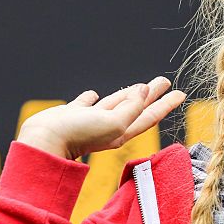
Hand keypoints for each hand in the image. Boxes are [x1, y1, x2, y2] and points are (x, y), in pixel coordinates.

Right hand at [18, 77, 185, 159]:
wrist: (42, 141)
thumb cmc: (79, 134)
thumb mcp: (113, 122)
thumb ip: (131, 107)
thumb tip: (144, 90)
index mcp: (122, 130)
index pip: (150, 115)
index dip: (166, 104)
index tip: (181, 93)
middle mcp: (109, 126)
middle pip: (136, 107)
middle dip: (151, 95)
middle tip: (165, 82)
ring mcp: (90, 121)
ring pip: (114, 104)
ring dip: (127, 95)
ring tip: (138, 86)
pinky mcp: (72, 116)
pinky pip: (86, 104)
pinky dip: (90, 99)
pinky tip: (93, 94)